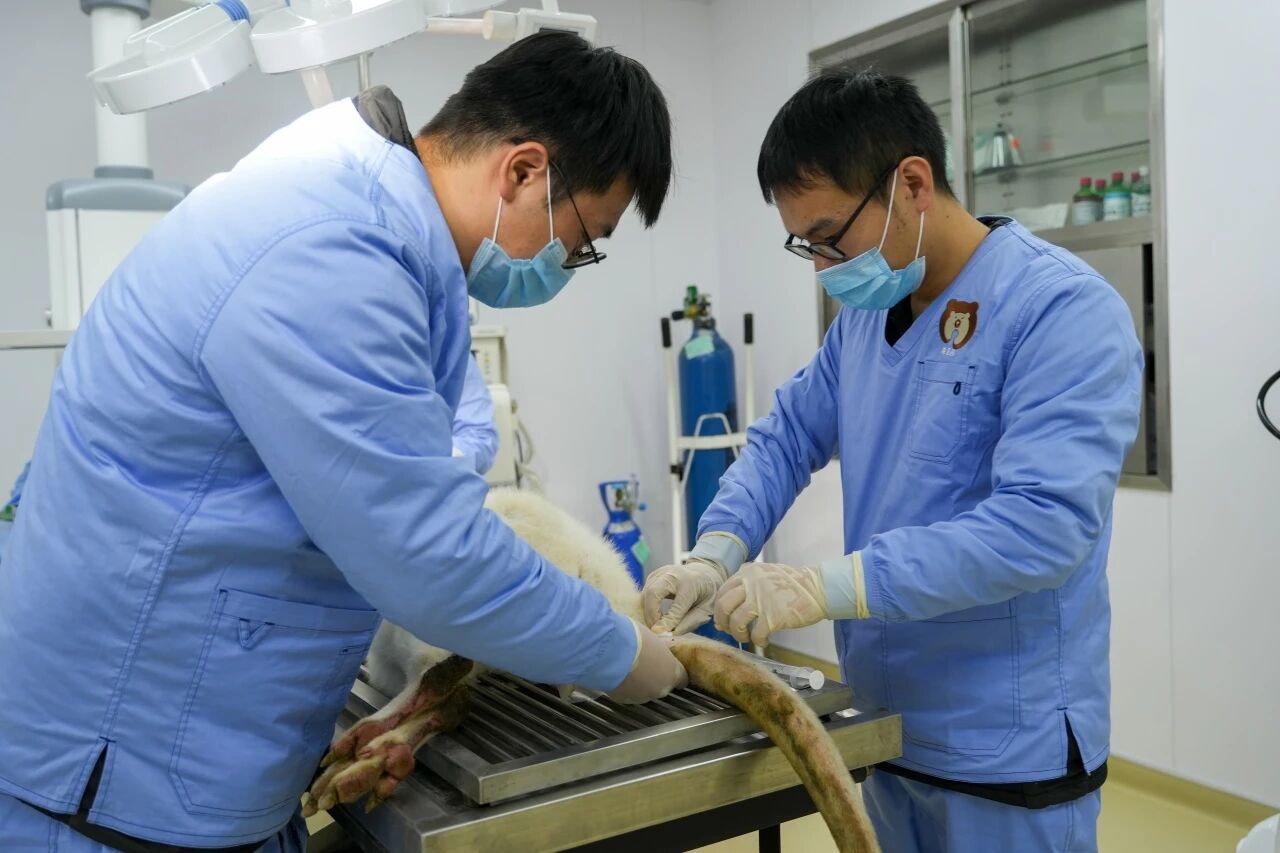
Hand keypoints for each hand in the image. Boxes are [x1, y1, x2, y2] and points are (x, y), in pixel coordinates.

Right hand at [606, 620, 688, 703]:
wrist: (609, 652)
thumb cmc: (635, 639)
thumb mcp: (653, 640)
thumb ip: (658, 651)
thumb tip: (655, 651)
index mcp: (672, 672)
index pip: (681, 679)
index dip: (674, 673)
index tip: (668, 669)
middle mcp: (660, 689)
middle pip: (662, 686)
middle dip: (654, 677)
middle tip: (643, 664)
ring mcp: (642, 697)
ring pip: (644, 691)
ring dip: (638, 683)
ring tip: (627, 668)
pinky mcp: (624, 700)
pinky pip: (627, 693)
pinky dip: (623, 686)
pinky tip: (616, 674)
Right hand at [642, 558, 728, 634]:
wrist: (705, 573)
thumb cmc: (707, 594)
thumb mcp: (706, 609)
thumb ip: (690, 621)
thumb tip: (670, 634)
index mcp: (692, 583)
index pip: (678, 604)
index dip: (669, 620)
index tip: (663, 633)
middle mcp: (675, 574)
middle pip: (654, 592)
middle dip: (651, 614)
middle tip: (656, 630)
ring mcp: (662, 572)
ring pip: (646, 593)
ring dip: (648, 611)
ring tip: (658, 624)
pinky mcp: (654, 575)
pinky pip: (645, 592)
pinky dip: (648, 606)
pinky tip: (657, 615)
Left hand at [713, 563, 827, 646]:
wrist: (819, 589)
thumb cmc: (794, 585)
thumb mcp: (767, 574)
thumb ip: (748, 584)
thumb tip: (730, 608)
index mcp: (748, 572)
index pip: (723, 592)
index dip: (719, 609)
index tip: (723, 620)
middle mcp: (751, 583)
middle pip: (723, 606)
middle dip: (723, 622)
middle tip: (729, 631)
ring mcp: (761, 600)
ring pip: (736, 621)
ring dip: (738, 634)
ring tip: (747, 638)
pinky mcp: (772, 616)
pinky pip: (755, 634)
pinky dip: (757, 641)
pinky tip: (763, 641)